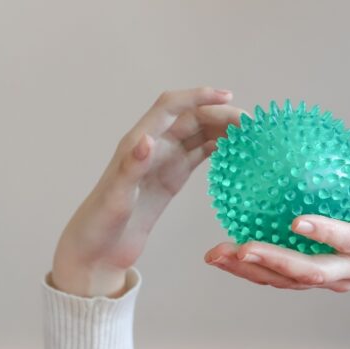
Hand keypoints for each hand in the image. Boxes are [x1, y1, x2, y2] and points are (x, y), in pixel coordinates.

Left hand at [52, 87, 243, 296]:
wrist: (98, 251)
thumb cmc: (100, 223)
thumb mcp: (116, 196)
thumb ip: (131, 167)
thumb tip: (147, 139)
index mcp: (137, 142)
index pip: (171, 106)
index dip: (198, 96)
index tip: (227, 97)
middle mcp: (152, 146)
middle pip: (191, 118)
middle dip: (220, 115)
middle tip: (251, 126)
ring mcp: (163, 162)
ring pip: (197, 135)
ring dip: (222, 130)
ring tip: (249, 134)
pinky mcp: (170, 179)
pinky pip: (197, 156)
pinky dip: (216, 149)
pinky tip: (235, 151)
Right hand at [204, 140, 349, 291]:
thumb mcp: (308, 190)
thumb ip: (277, 197)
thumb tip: (231, 184)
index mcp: (322, 268)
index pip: (276, 278)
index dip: (242, 270)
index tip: (212, 254)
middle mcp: (341, 274)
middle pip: (289, 281)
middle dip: (251, 271)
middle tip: (221, 254)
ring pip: (315, 270)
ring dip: (278, 260)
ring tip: (247, 246)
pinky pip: (348, 238)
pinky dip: (322, 232)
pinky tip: (297, 223)